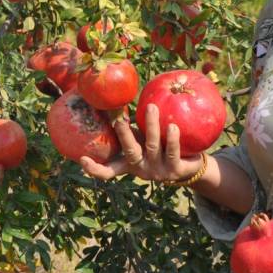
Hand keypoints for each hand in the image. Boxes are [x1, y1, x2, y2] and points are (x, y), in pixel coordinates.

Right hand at [78, 103, 201, 182]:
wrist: (189, 166)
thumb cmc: (160, 147)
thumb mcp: (143, 140)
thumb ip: (130, 129)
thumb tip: (111, 101)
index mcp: (130, 163)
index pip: (108, 171)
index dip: (95, 168)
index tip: (82, 159)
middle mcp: (142, 169)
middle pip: (130, 153)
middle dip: (124, 136)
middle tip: (119, 120)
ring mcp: (159, 171)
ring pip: (153, 147)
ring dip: (152, 126)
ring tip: (151, 107)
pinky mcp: (176, 171)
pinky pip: (172, 152)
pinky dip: (172, 138)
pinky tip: (173, 126)